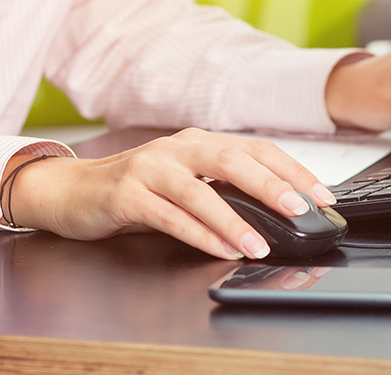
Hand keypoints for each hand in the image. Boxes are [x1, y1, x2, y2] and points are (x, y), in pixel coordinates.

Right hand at [2, 128, 335, 260]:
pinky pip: (169, 215)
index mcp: (197, 142)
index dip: (292, 170)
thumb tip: (276, 212)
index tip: (322, 195)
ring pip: (200, 192)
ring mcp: (149, 168)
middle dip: (272, 186)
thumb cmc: (132, 190)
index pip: (254, 149)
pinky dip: (198, 233)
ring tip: (260, 244)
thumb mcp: (182, 183)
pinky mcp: (125, 194)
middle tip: (300, 210)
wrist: (67, 190)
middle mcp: (176, 149)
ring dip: (235, 220)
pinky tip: (219, 248)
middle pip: (232, 161)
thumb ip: (221, 190)